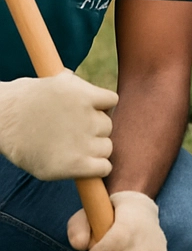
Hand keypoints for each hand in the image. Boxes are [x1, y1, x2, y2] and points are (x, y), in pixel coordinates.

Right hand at [0, 70, 116, 180]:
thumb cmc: (21, 100)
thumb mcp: (52, 81)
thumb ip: (74, 83)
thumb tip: (81, 83)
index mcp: (85, 96)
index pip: (111, 102)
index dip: (99, 108)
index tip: (85, 113)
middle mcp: (87, 118)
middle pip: (107, 126)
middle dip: (93, 129)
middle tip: (71, 133)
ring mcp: (82, 142)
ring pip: (107, 147)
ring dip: (95, 149)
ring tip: (72, 149)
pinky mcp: (74, 164)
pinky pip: (103, 167)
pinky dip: (98, 168)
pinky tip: (84, 166)